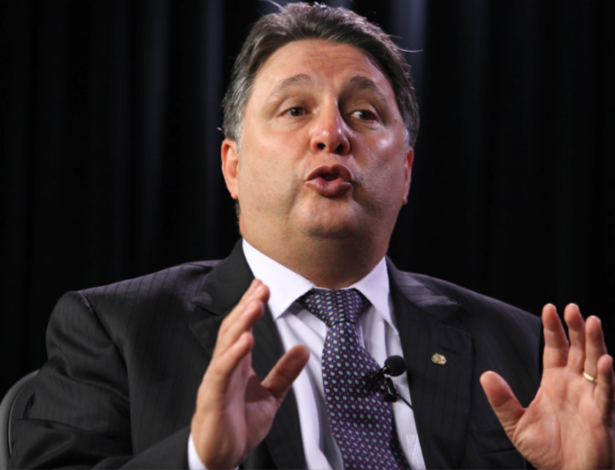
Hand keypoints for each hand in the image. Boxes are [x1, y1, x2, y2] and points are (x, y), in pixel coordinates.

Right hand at [191, 279, 309, 469]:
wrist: (220, 457)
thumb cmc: (238, 425)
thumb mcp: (270, 396)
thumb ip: (284, 372)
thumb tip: (303, 349)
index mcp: (237, 364)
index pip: (242, 328)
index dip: (250, 306)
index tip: (263, 287)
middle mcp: (225, 367)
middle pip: (233, 329)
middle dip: (247, 306)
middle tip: (261, 287)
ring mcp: (217, 380)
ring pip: (226, 344)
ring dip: (241, 322)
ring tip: (256, 304)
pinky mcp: (214, 397)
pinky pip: (222, 372)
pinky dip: (233, 355)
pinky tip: (245, 340)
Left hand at [481, 304, 614, 468]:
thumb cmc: (546, 451)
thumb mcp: (516, 424)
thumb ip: (502, 400)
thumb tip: (485, 375)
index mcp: (554, 382)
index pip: (555, 348)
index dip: (553, 329)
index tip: (549, 308)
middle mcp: (574, 385)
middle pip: (577, 349)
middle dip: (575, 328)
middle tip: (571, 308)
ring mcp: (589, 397)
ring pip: (594, 364)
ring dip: (594, 343)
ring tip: (592, 321)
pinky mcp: (602, 415)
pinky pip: (605, 392)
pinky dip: (605, 376)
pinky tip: (604, 360)